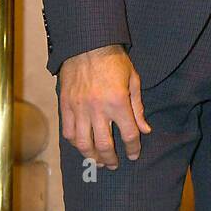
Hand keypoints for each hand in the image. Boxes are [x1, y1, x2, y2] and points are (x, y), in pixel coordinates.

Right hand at [58, 44, 150, 169]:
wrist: (87, 45)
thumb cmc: (114, 61)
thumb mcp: (133, 80)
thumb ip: (138, 108)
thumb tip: (145, 129)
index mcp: (118, 102)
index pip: (128, 134)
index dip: (133, 148)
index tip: (134, 154)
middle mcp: (97, 109)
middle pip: (104, 145)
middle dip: (111, 159)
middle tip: (115, 164)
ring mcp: (79, 109)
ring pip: (83, 143)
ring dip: (92, 156)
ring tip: (98, 161)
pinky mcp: (65, 106)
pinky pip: (68, 132)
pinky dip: (76, 143)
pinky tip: (83, 146)